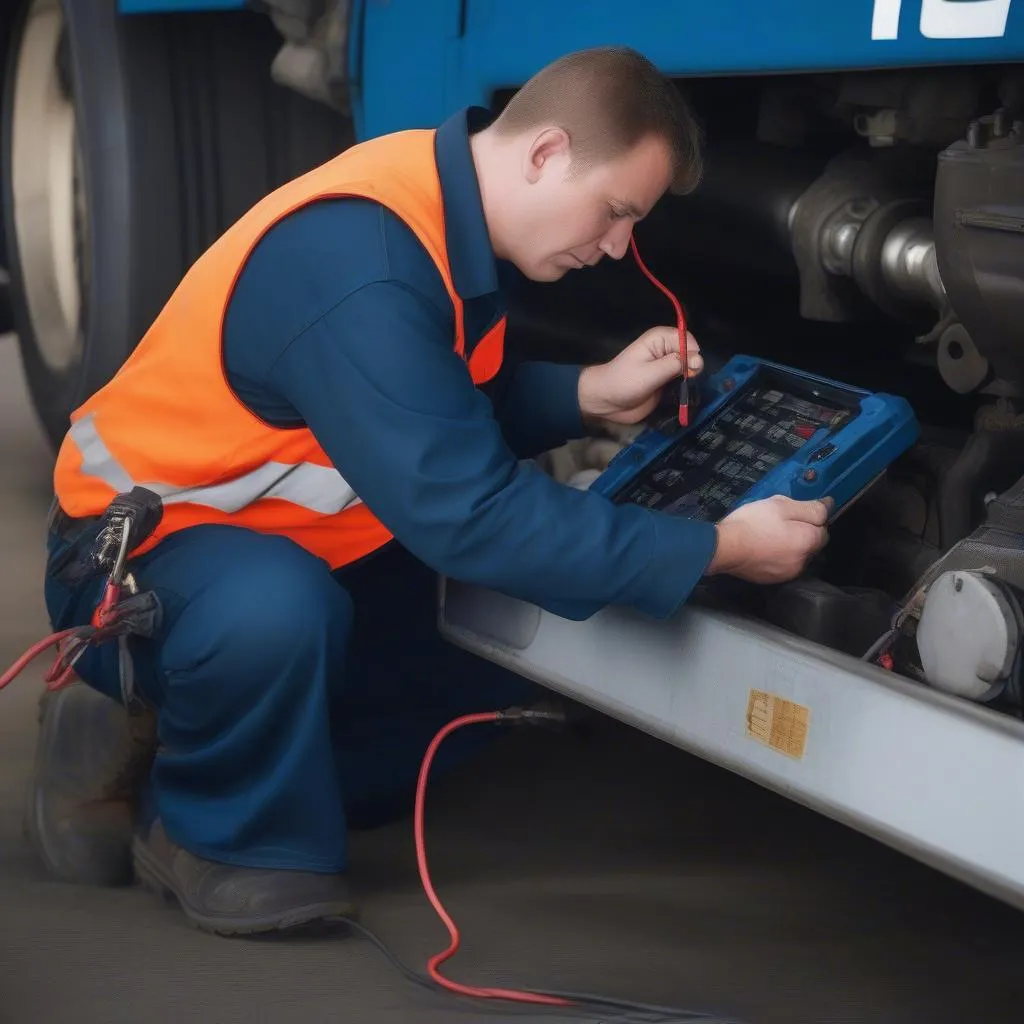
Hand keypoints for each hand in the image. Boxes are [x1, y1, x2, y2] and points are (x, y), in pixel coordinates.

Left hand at [577, 326, 702, 423]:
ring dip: (690, 380)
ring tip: (681, 390)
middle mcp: (666, 349)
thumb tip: (699, 360)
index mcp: (660, 338)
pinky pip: (684, 381)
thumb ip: (676, 365)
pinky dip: (685, 387)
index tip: (687, 371)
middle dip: (692, 369)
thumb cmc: (624, 382)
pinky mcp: (667, 381)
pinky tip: (681, 395)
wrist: (607, 401)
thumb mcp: (650, 373)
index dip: (691, 355)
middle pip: (692, 355)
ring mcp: (667, 365)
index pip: (688, 341)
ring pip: (690, 369)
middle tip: (683, 382)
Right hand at [707, 495, 832, 583]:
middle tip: (782, 522)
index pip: (824, 529)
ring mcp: (788, 573)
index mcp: (808, 541)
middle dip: (804, 534)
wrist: (724, 547)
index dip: (813, 519)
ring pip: (798, 557)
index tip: (797, 512)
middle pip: (812, 545)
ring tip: (771, 536)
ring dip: (792, 547)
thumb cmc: (753, 523)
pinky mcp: (772, 580)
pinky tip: (764, 549)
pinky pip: (783, 566)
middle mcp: (803, 561)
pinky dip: (779, 558)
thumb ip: (810, 507)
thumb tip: (830, 505)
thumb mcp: (782, 505)